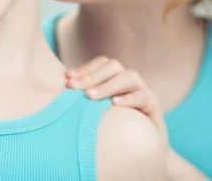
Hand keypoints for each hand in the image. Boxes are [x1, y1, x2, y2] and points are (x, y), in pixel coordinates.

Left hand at [67, 56, 209, 180]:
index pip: (101, 64)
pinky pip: (145, 96)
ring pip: (130, 77)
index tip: (67, 79)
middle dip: (91, 76)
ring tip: (90, 95)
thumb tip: (59, 90)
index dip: (84, 68)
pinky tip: (115, 104)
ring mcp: (142, 91)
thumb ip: (84, 99)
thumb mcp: (97, 111)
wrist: (142, 147)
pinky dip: (130, 98)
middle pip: (113, 66)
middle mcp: (129, 81)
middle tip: (74, 88)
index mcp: (114, 78)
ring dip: (108, 84)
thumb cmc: (114, 126)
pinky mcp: (153, 106)